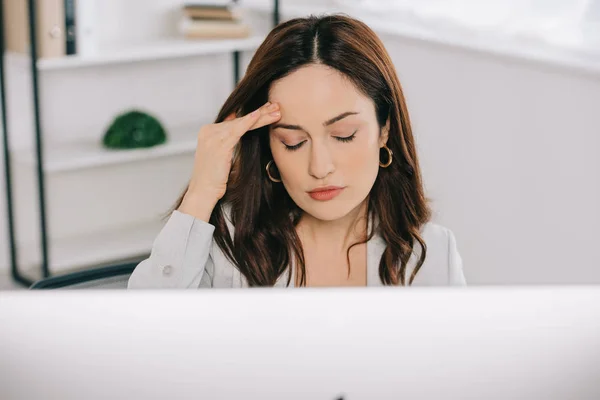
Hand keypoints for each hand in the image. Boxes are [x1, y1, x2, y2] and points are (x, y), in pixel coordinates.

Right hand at [178, 102, 280, 220]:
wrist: (203, 191)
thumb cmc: (214, 178)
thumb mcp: (222, 156)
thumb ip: (230, 142)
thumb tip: (243, 132)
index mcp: (208, 132)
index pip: (235, 120)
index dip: (252, 115)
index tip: (268, 109)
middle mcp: (209, 131)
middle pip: (239, 119)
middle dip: (260, 113)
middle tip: (276, 106)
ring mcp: (213, 136)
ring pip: (242, 123)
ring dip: (261, 116)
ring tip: (277, 111)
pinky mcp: (219, 144)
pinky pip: (238, 129)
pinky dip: (249, 121)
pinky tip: (259, 115)